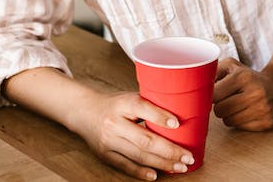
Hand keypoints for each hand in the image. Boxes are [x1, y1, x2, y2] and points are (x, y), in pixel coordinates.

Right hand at [66, 89, 195, 178]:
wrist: (84, 112)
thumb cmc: (115, 104)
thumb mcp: (130, 97)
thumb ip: (150, 106)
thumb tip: (180, 117)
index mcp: (122, 104)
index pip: (142, 108)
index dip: (160, 117)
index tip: (178, 124)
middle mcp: (114, 123)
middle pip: (145, 139)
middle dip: (170, 150)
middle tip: (188, 156)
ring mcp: (108, 141)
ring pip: (139, 155)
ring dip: (162, 163)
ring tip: (180, 167)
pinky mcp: (105, 155)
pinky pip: (125, 165)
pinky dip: (141, 172)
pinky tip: (156, 175)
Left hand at [212, 58, 272, 130]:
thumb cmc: (249, 76)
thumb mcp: (232, 66)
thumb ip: (211, 70)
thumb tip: (193, 83)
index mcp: (244, 77)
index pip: (214, 95)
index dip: (209, 96)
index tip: (210, 95)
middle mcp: (255, 93)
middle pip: (219, 110)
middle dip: (219, 106)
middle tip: (227, 99)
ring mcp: (263, 109)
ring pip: (228, 121)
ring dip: (229, 115)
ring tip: (237, 105)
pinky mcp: (267, 123)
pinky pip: (240, 128)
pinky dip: (240, 121)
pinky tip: (247, 112)